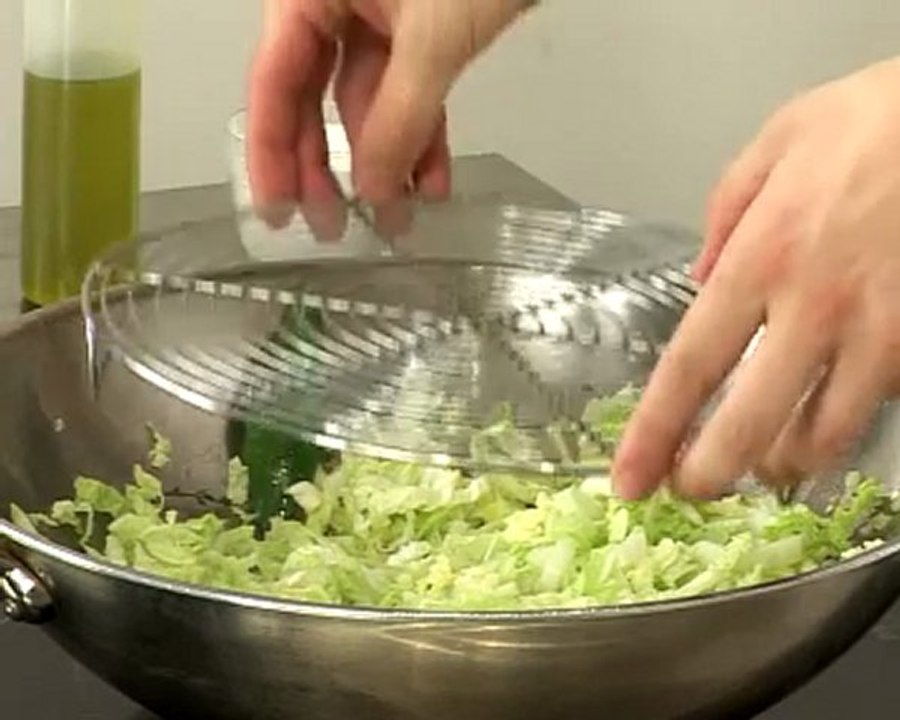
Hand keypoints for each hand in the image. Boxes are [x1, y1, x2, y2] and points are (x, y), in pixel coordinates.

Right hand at [247, 0, 531, 231]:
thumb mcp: (433, 38)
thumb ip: (400, 117)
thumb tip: (375, 187)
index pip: (274, 85)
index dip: (273, 155)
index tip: (278, 210)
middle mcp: (334, 5)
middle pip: (313, 101)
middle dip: (330, 168)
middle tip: (335, 226)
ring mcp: (378, 17)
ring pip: (366, 105)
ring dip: (385, 162)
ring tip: (397, 219)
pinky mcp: (418, 29)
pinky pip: (409, 94)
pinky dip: (420, 136)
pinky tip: (431, 182)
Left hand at [613, 57, 899, 499]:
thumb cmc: (872, 117)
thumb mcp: (776, 143)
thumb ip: (726, 215)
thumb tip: (701, 281)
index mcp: (761, 258)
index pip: (691, 366)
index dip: (654, 434)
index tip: (628, 480)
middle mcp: (815, 305)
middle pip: (752, 421)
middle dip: (713, 473)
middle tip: (690, 492)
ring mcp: (880, 328)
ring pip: (826, 433)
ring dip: (783, 462)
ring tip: (759, 464)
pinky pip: (877, 404)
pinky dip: (841, 427)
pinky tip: (824, 421)